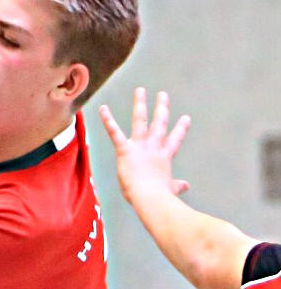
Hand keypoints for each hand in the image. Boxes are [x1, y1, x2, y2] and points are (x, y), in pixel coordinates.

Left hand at [99, 87, 190, 204]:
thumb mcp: (170, 189)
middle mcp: (154, 147)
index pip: (175, 140)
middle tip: (163, 95)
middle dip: (161, 108)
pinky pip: (115, 132)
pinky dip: (108, 120)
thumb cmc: (159, 197)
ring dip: (140, 104)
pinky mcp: (125, 150)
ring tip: (140, 91)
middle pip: (159, 123)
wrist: (151, 198)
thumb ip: (177, 185)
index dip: (180, 129)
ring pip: (140, 120)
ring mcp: (140, 146)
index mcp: (164, 156)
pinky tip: (102, 108)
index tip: (186, 118)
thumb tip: (186, 186)